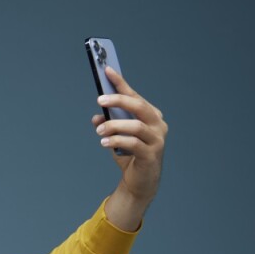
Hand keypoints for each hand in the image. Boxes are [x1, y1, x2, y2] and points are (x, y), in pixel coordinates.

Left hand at [90, 64, 167, 205]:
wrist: (139, 182)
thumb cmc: (130, 156)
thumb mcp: (116, 138)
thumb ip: (108, 125)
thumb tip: (96, 117)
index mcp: (151, 116)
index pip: (135, 96)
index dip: (121, 84)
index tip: (107, 71)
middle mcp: (158, 124)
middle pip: (139, 106)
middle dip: (119, 100)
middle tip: (100, 100)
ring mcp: (157, 140)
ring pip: (136, 126)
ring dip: (114, 125)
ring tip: (99, 131)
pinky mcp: (151, 155)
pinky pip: (133, 143)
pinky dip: (117, 141)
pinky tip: (104, 143)